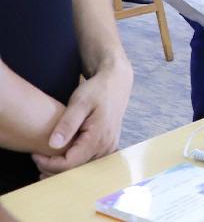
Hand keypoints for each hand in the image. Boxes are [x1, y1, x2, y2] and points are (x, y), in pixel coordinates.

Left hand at [32, 60, 131, 176]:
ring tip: (45, 160)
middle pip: (76, 170)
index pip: (69, 164)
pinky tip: (61, 157)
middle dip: (54, 169)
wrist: (116, 84)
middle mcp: (106, 147)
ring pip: (83, 168)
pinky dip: (74, 163)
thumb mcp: (80, 102)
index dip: (48, 163)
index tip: (34, 154)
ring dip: (63, 168)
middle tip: (36, 159)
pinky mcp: (107, 146)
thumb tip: (53, 144)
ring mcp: (108, 148)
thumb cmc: (96, 91)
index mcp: (98, 139)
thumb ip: (67, 123)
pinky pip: (89, 161)